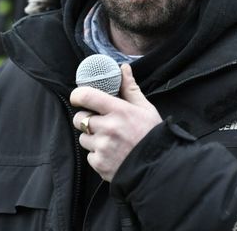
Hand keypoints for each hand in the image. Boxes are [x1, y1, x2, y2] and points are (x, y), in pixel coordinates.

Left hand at [71, 63, 161, 181]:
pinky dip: (97, 155)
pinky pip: (89, 155)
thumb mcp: (145, 109)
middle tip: (100, 122)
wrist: (158, 168)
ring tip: (109, 140)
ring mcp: (102, 147)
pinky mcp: (99, 164)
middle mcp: (108, 128)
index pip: (87, 96)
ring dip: (91, 138)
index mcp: (119, 111)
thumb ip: (130, 88)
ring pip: (83, 138)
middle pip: (79, 118)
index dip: (78, 96)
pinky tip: (112, 154)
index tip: (79, 98)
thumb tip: (123, 68)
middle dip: (86, 119)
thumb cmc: (152, 135)